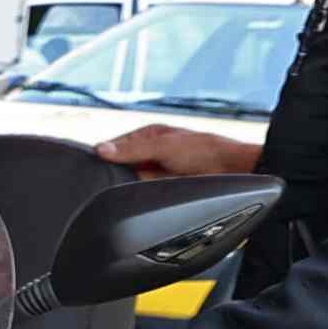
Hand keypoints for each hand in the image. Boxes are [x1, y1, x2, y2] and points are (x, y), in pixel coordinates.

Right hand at [98, 123, 254, 182]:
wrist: (232, 172)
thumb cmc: (205, 151)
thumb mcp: (164, 146)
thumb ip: (133, 149)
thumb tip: (101, 150)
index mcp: (149, 136)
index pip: (116, 145)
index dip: (105, 154)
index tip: (95, 162)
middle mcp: (151, 153)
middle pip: (122, 164)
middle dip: (120, 171)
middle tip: (121, 174)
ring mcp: (156, 172)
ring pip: (132, 181)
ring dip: (134, 183)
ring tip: (144, 182)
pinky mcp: (162, 189)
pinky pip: (144, 193)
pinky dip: (143, 193)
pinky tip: (148, 191)